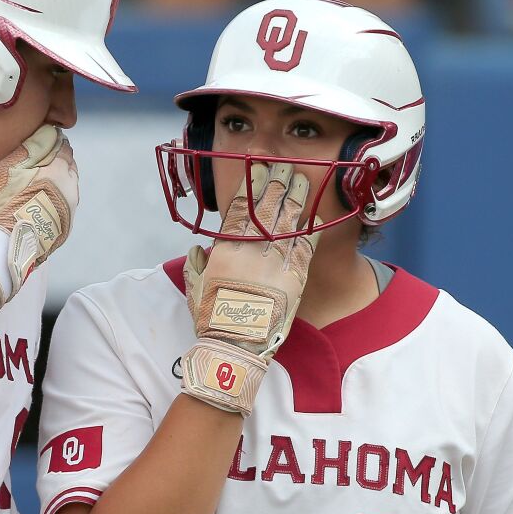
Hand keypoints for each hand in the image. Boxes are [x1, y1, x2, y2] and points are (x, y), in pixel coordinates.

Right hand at [0, 125, 78, 307]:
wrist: (4, 246)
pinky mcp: (65, 227)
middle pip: (69, 167)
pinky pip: (63, 205)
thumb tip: (44, 136)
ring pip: (68, 187)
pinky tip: (41, 203)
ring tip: (38, 183)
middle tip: (40, 162)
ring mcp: (70, 210)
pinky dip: (56, 200)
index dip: (52, 142)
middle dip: (58, 161)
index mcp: (59, 170)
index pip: (63, 147)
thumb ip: (29, 150)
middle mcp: (70, 188)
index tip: (43, 141)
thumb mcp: (8, 168)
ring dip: (58, 182)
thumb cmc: (1, 204)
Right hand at [180, 162, 314, 413]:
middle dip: (276, 184)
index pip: (240, 209)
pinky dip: (312, 229)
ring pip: (288, 221)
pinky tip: (317, 215)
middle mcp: (252, 250)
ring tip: (301, 180)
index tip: (258, 170)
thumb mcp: (195, 289)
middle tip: (283, 167)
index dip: (250, 186)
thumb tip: (197, 250)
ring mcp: (276, 262)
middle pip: (267, 208)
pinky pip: (307, 246)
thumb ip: (197, 265)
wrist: (237, 346)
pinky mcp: (295, 277)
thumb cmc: (212, 320)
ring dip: (296, 198)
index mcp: (227, 249)